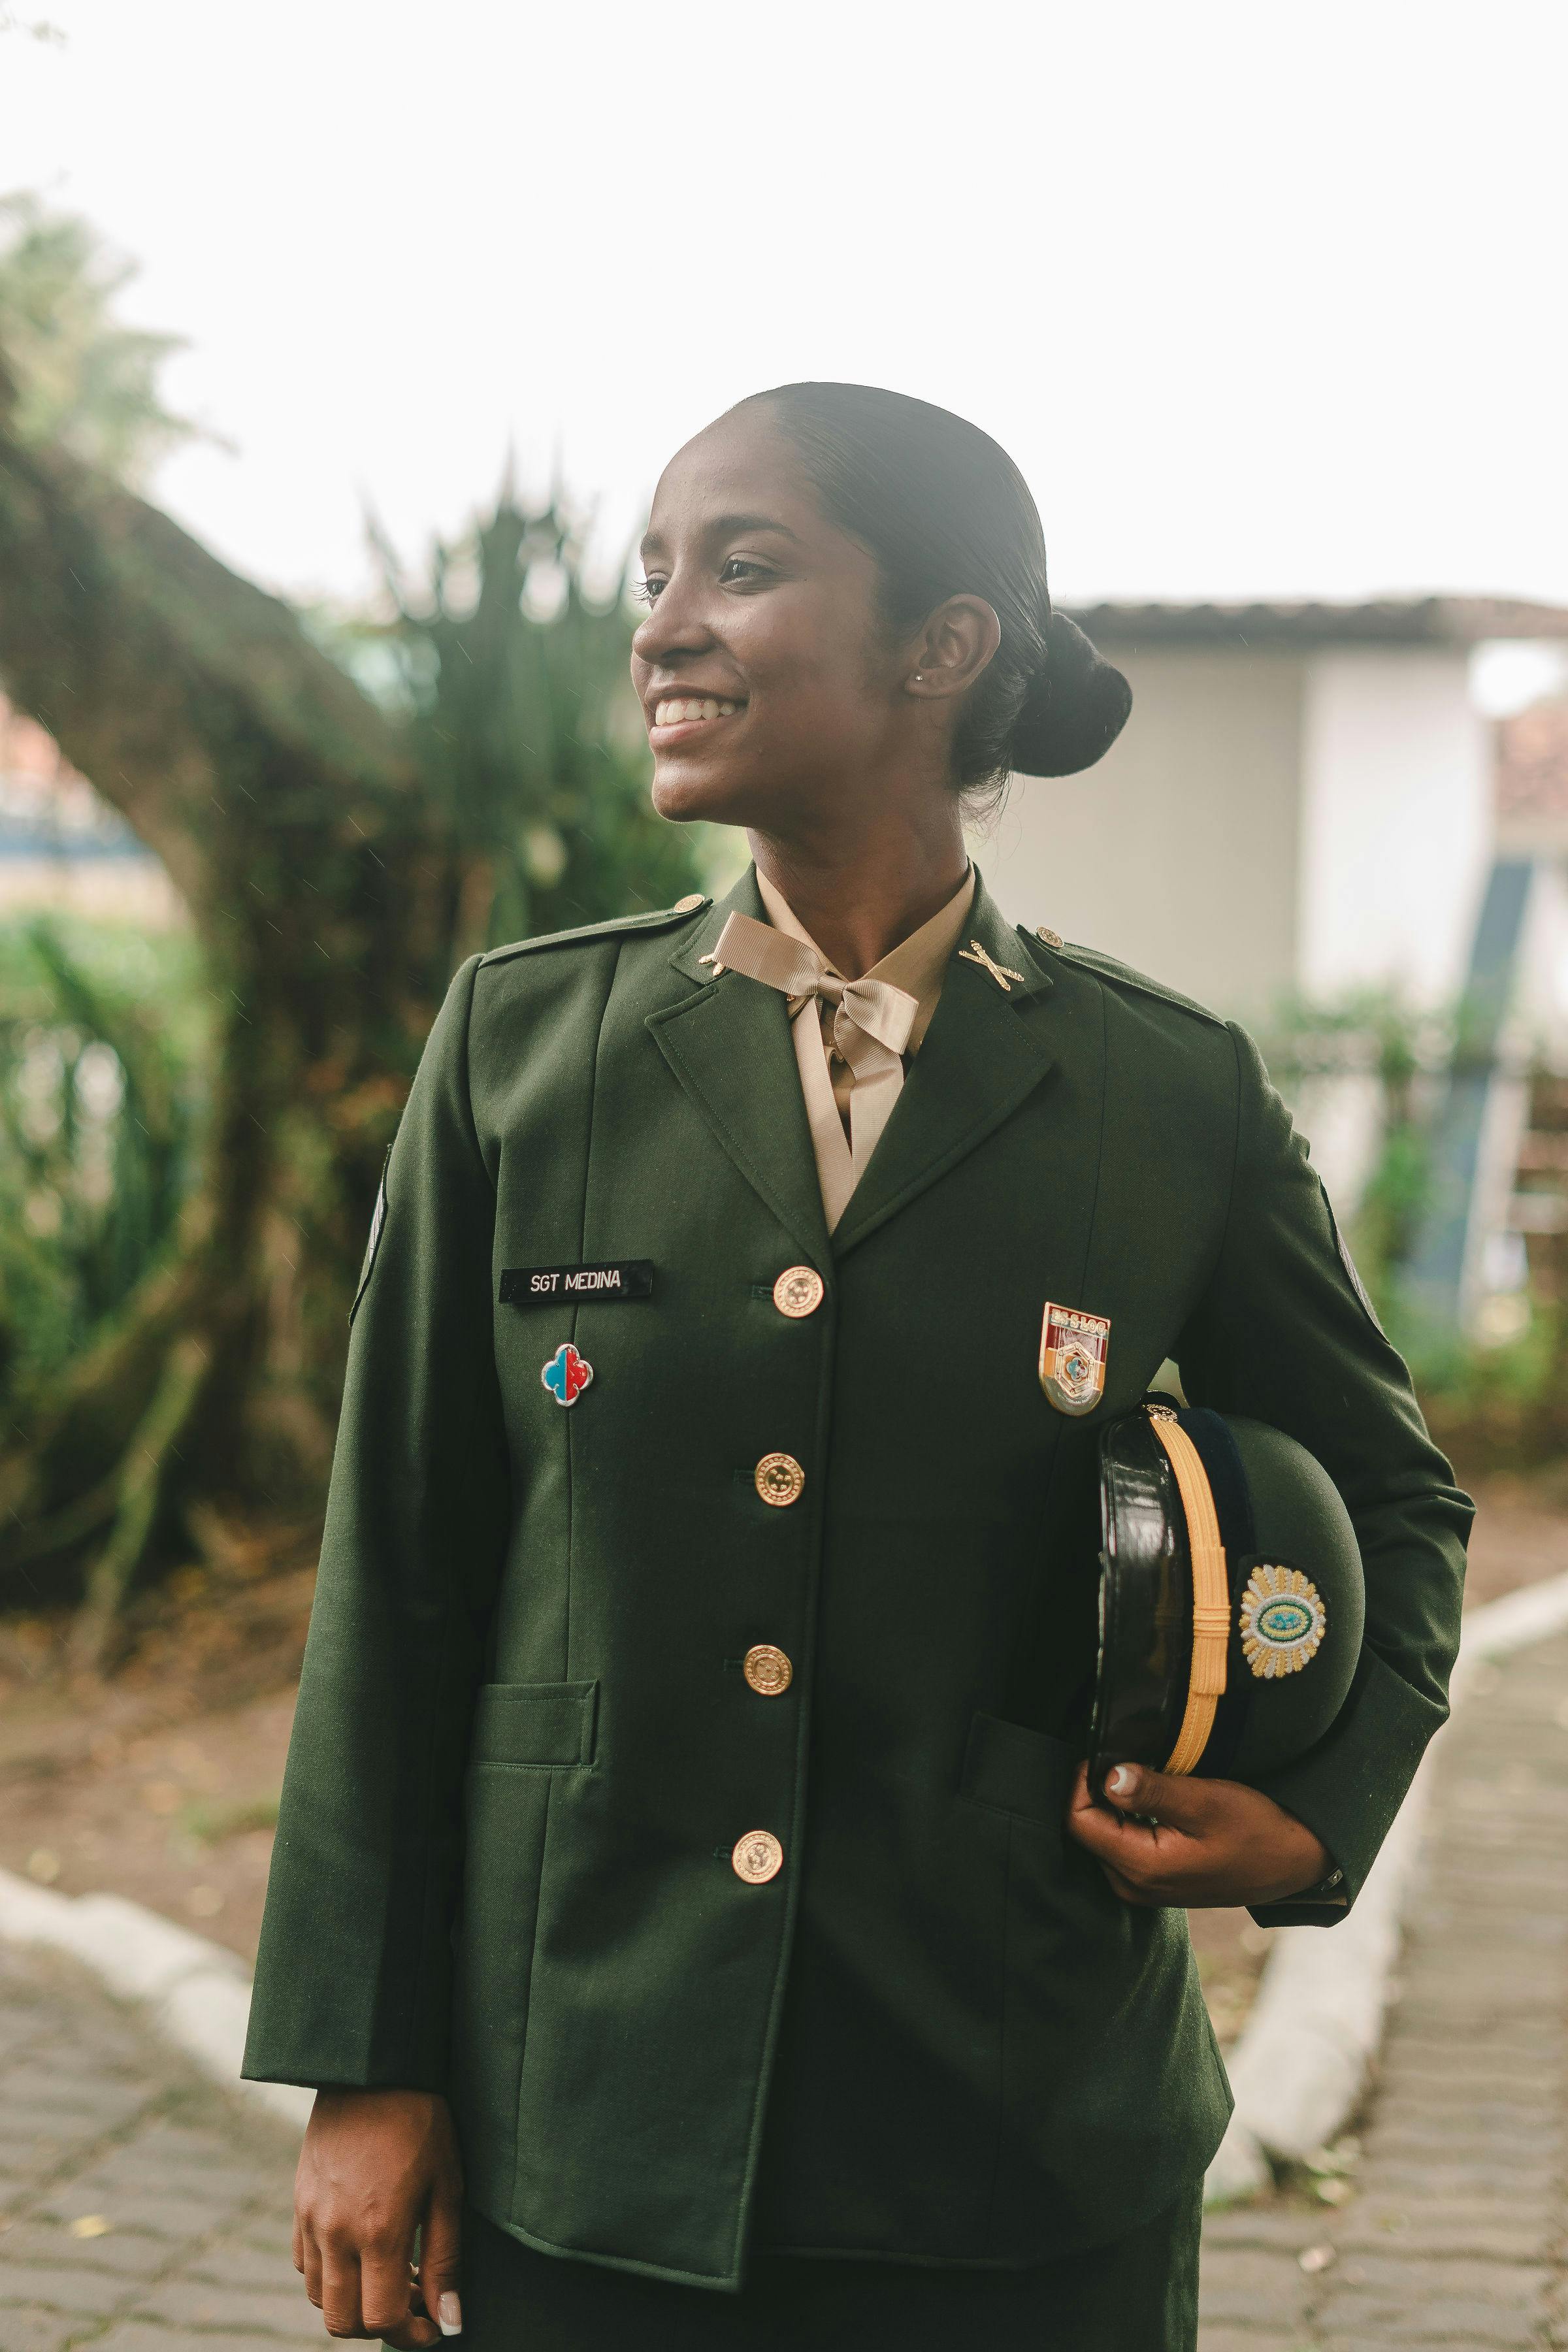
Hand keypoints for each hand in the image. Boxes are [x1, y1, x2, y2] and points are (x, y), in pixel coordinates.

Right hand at [294, 2088, 463, 2344]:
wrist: (372, 2069)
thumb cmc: (421, 2122)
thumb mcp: (448, 2186)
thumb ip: (447, 2260)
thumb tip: (451, 2321)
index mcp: (378, 2231)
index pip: (383, 2319)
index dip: (411, 2335)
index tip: (433, 2326)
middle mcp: (336, 2233)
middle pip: (343, 2322)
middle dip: (379, 2327)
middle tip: (412, 2302)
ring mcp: (311, 2220)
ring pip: (319, 2299)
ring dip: (353, 2302)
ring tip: (390, 2273)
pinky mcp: (298, 2204)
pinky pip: (305, 2264)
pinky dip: (330, 2275)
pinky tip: (361, 2249)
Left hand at [1066, 1759, 1331, 1908]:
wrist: (1292, 1863)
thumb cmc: (1255, 1831)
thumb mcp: (1205, 1801)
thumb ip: (1153, 1791)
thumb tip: (1107, 1777)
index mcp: (1142, 1867)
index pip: (1078, 1821)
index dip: (1081, 1782)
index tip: (1102, 1754)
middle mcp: (1134, 1885)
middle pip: (1086, 1829)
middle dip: (1095, 1792)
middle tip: (1124, 1760)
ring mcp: (1143, 1887)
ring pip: (1102, 1836)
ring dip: (1112, 1805)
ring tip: (1140, 1777)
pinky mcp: (1155, 1881)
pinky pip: (1122, 1845)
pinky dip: (1127, 1819)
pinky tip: (1151, 1800)